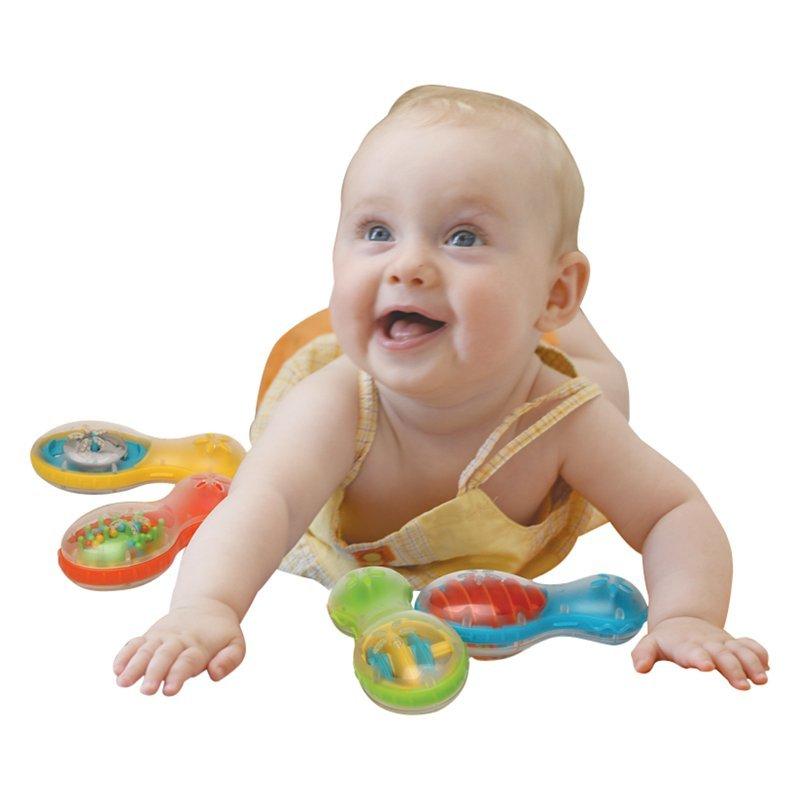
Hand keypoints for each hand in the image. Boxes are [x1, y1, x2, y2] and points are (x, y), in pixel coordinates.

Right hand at [113, 598, 245, 695]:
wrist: (207, 606)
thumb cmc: (222, 633)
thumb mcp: (236, 644)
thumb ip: (230, 659)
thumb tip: (214, 674)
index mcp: (200, 645)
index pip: (188, 660)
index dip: (178, 674)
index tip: (169, 690)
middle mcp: (179, 640)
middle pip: (164, 655)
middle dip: (154, 672)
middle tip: (146, 691)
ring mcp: (162, 636)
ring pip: (146, 649)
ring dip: (134, 665)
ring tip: (122, 682)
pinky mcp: (151, 635)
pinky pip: (135, 643)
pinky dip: (125, 655)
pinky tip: (117, 670)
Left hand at [631, 616, 768, 689]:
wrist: (683, 622)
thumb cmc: (667, 641)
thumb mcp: (651, 644)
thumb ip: (643, 654)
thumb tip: (640, 669)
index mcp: (686, 646)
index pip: (692, 652)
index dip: (699, 658)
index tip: (706, 667)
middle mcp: (707, 644)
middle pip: (722, 655)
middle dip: (732, 669)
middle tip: (742, 686)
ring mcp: (723, 643)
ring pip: (740, 651)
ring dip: (751, 663)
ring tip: (761, 680)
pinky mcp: (735, 643)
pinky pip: (750, 646)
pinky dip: (759, 654)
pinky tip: (766, 667)